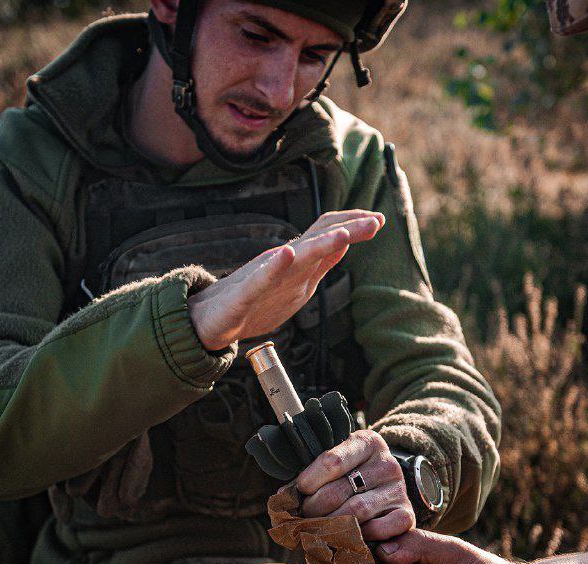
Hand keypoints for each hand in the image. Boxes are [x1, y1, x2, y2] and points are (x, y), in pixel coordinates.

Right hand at [187, 210, 382, 350]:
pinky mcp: (243, 295)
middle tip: (375, 222)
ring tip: (343, 234)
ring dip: (319, 244)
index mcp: (296, 263)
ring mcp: (263, 277)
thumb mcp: (295, 282)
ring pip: (295, 257)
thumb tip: (345, 242)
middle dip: (347, 230)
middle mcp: (282, 263)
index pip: (326, 235)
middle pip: (317, 240)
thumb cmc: (253, 301)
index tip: (378, 220)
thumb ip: (319, 263)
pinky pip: (259, 279)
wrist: (209, 320)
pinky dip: (273, 266)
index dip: (352, 226)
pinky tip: (285, 254)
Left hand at [294, 429, 413, 540]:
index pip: (332, 461)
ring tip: (319, 528)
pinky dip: (362, 535)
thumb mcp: (336, 464)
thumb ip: (312, 476)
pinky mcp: (407, 514)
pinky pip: (381, 528)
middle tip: (305, 516)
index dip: (309, 480)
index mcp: (367, 442)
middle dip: (314, 507)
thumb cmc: (351, 474)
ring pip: (357, 511)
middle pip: (340, 490)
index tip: (298, 491)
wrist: (385, 486)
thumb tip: (284, 498)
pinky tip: (351, 535)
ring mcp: (398, 488)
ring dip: (331, 524)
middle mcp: (386, 463)